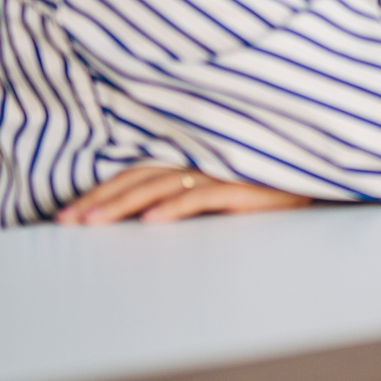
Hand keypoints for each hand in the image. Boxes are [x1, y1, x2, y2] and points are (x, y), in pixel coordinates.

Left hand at [55, 165, 311, 224]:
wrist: (315, 169)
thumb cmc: (266, 180)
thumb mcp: (219, 181)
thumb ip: (184, 189)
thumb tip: (142, 216)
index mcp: (185, 158)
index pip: (131, 175)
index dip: (98, 193)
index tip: (67, 216)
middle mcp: (196, 159)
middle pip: (136, 180)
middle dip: (98, 202)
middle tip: (65, 222)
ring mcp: (217, 170)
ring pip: (159, 187)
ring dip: (124, 206)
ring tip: (94, 223)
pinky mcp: (242, 184)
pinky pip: (202, 196)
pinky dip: (175, 207)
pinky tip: (151, 221)